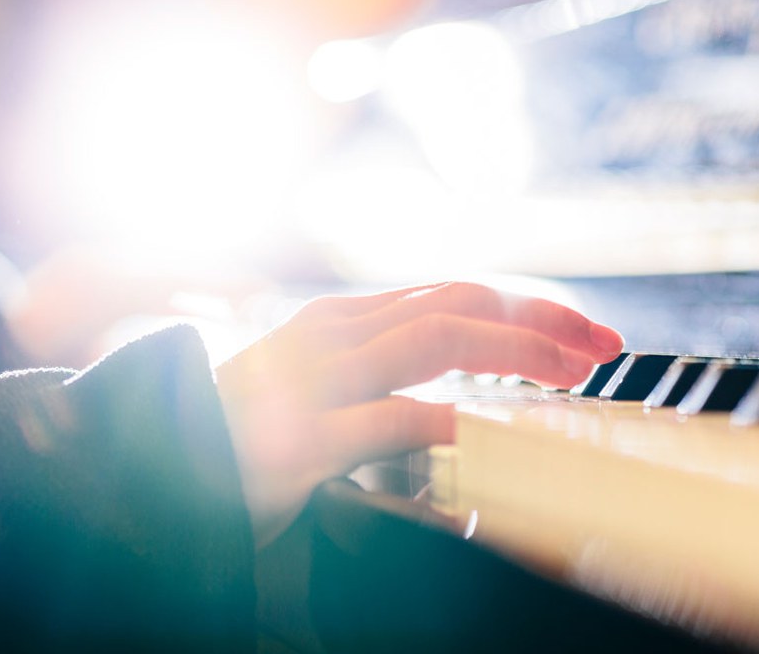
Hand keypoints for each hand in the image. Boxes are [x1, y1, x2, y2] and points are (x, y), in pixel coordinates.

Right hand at [214, 281, 623, 545]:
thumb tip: (447, 378)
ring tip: (573, 375)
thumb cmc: (236, 431)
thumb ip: (369, 366)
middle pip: (462, 303)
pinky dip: (455, 421)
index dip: (525, 310)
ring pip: (440, 338)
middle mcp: (333, 334)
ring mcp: (317, 380)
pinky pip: (395, 417)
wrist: (155, 466)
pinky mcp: (304, 438)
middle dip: (545, 320)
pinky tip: (491, 432)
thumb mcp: (307, 380)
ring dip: (520, 351)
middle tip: (603, 348)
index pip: (451, 293)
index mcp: (339, 320)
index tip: (579, 334)